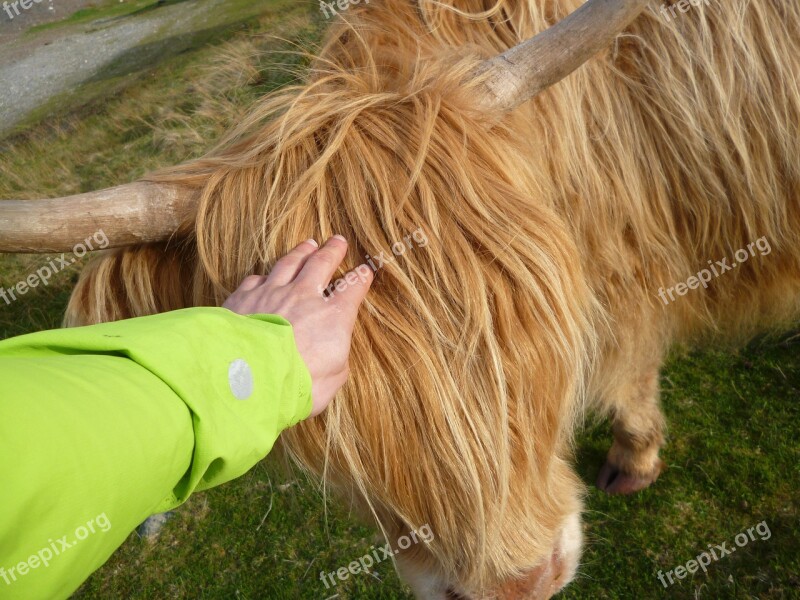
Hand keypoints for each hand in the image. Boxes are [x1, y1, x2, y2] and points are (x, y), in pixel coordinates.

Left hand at [222, 236, 372, 416]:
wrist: (245, 380)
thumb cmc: (295, 387)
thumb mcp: (331, 381)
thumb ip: (336, 362)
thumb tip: (334, 355)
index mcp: (332, 317)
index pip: (353, 288)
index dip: (361, 278)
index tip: (365, 272)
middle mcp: (303, 297)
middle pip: (321, 264)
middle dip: (332, 251)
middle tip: (338, 241)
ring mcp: (271, 293)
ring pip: (289, 263)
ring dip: (301, 253)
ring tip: (307, 244)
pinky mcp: (243, 299)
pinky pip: (256, 279)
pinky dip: (264, 276)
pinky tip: (264, 276)